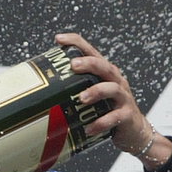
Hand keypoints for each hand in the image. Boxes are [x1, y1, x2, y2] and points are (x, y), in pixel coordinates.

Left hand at [56, 31, 171, 167]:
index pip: (91, 52)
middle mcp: (115, 81)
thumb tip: (39, 92)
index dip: (77, 43)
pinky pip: (115, 117)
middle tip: (73, 65)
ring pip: (112, 89)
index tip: (59, 39)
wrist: (132, 131)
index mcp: (104, 74)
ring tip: (81, 99)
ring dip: (96, 91)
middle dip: (89, 63)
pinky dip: (101, 122)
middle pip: (104, 66)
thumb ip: (72, 90)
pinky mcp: (127, 116)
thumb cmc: (107, 111)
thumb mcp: (92, 96)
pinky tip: (89, 128)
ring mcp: (123, 98)